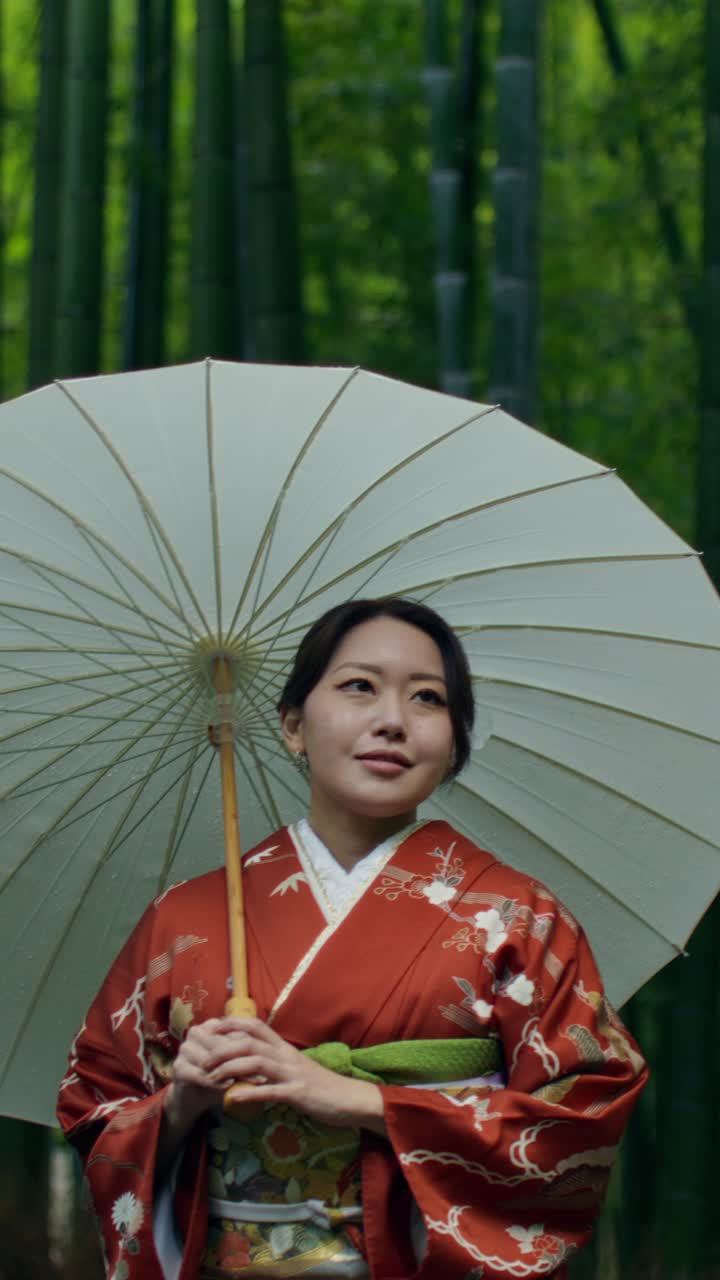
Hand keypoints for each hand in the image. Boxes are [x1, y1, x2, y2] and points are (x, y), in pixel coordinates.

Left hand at [201, 1017, 385, 1133]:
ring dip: (230, 1068)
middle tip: (203, 1061)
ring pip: (256, 1062)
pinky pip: (270, 1091)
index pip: (255, 1026)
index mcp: (285, 1048)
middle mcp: (287, 1055)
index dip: (231, 1024)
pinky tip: (232, 1099)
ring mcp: (293, 1073)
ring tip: (211, 1078)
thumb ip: (275, 1064)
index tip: (210, 1030)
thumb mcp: (295, 1069)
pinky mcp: (298, 1093)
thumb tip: (249, 1065)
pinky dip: (249, 1094)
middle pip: (249, 1041)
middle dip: (222, 1048)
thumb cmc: (322, 1086)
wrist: (350, 1099)